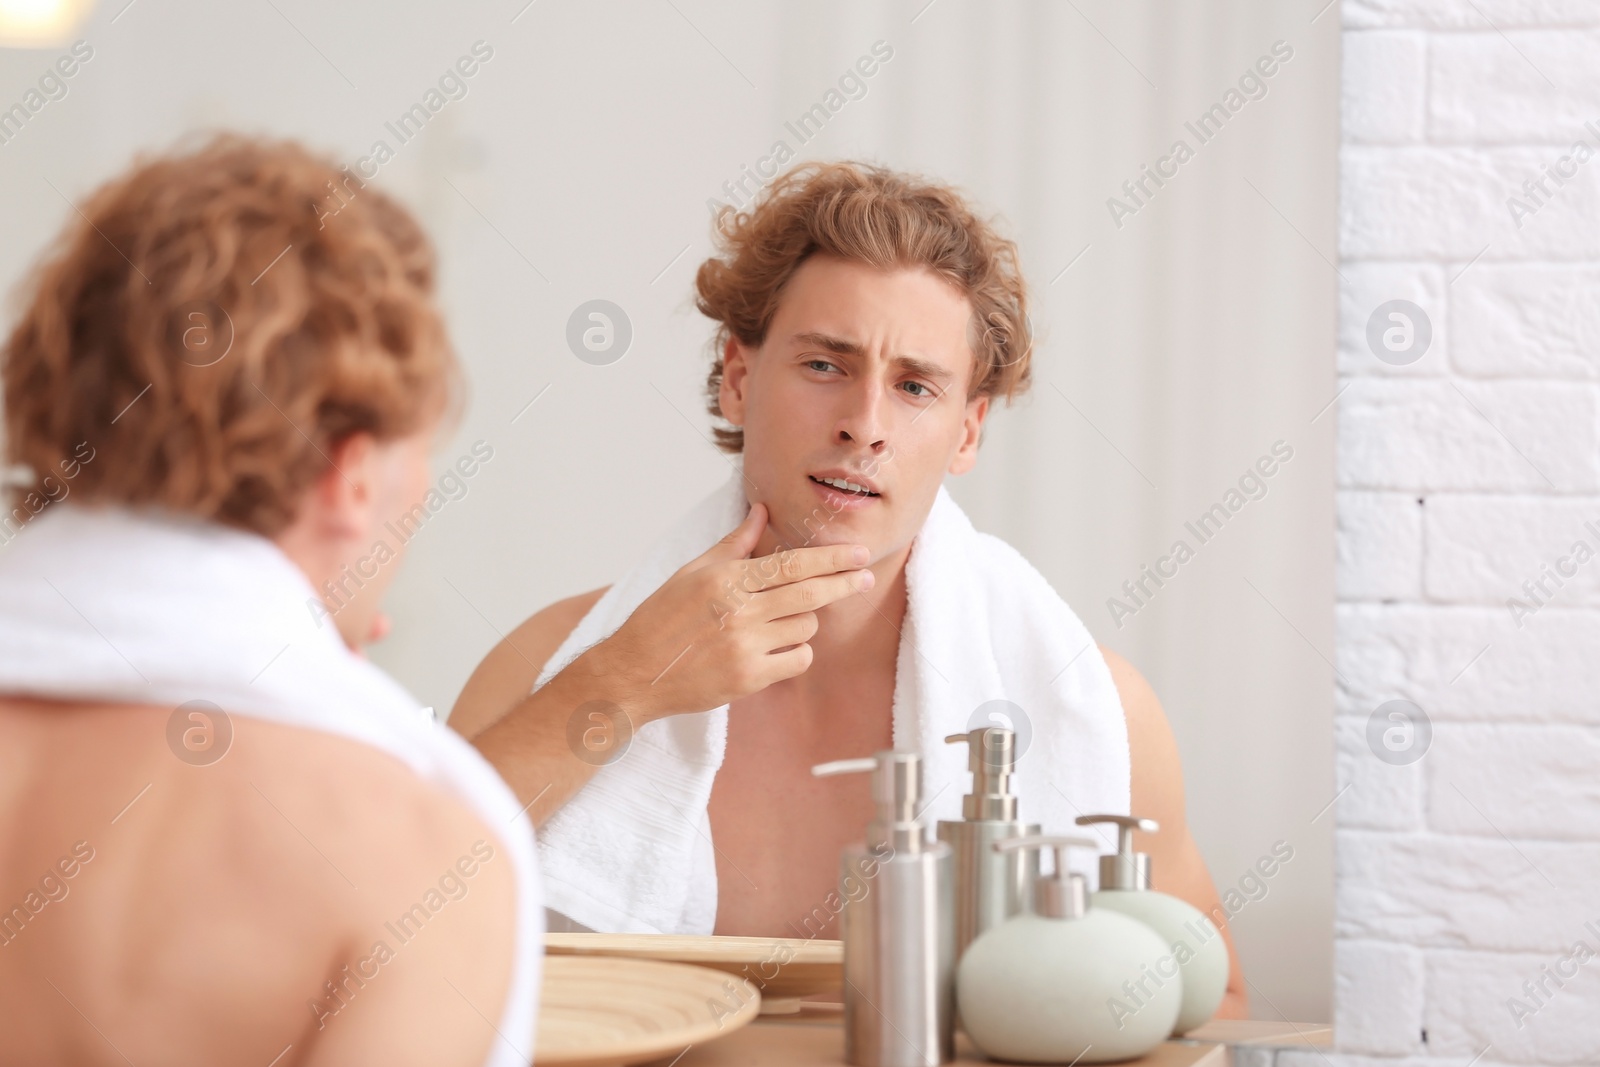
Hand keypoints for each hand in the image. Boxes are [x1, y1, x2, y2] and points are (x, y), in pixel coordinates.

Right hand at [577, 503, 872, 722]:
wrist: (633, 672)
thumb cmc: (661, 618)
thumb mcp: (693, 572)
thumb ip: (734, 543)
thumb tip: (762, 511)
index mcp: (726, 578)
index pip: (793, 563)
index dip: (832, 558)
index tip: (858, 554)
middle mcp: (738, 610)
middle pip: (810, 593)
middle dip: (843, 583)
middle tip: (863, 577)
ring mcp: (744, 645)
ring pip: (806, 626)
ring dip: (806, 621)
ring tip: (786, 620)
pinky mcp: (748, 678)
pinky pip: (797, 659)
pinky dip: (797, 652)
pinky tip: (781, 647)